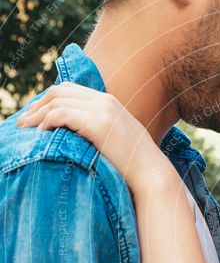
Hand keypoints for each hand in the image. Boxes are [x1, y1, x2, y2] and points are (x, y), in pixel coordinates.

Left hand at [17, 82, 172, 196]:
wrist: (152, 173)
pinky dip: (48, 121)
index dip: (47, 100)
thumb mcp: (116, 139)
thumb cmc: (134, 164)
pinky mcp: (99, 123)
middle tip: (24, 122)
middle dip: (38, 104)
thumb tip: (76, 136)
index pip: (69, 90)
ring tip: (27, 129)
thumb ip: (98, 129)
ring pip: (58, 101)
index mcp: (109, 102)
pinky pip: (63, 114)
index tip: (35, 116)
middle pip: (60, 91)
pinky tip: (43, 133)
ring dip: (38, 114)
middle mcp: (105, 101)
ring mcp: (103, 110)